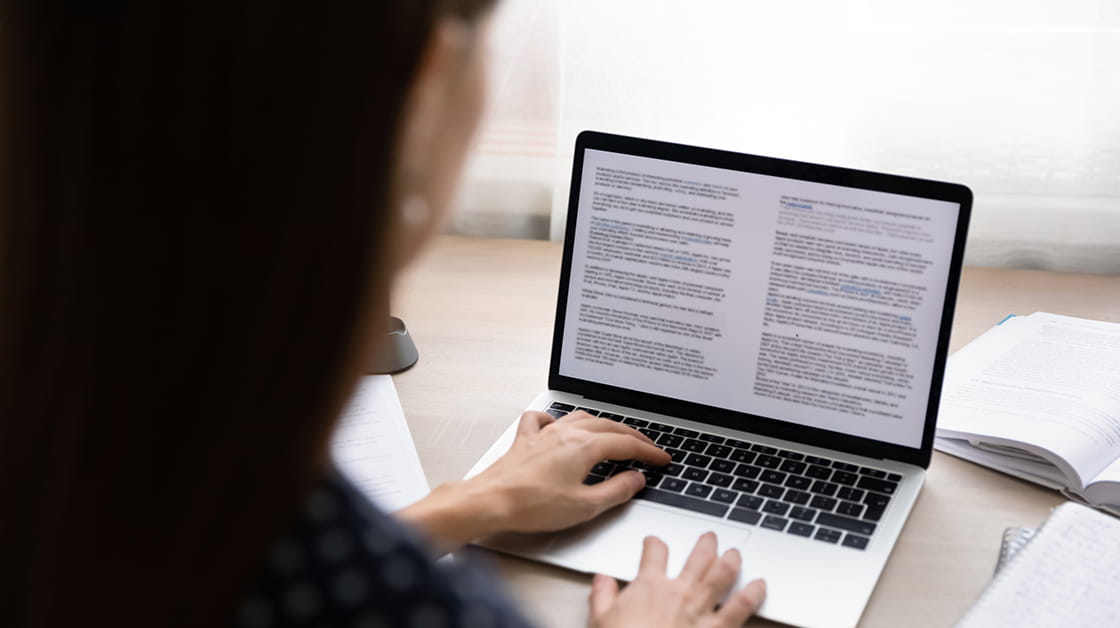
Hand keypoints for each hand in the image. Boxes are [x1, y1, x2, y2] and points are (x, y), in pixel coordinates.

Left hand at [472, 410, 670, 530]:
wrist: (491, 501)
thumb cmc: (532, 505)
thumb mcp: (585, 506)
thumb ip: (616, 491)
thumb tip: (636, 479)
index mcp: (584, 446)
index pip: (626, 444)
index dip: (648, 452)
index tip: (662, 459)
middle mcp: (566, 433)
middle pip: (609, 426)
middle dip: (633, 436)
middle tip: (648, 448)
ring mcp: (544, 433)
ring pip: (581, 418)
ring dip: (603, 425)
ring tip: (614, 434)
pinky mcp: (526, 440)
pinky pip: (544, 419)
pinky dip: (557, 419)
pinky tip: (559, 425)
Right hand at [589, 533, 766, 627]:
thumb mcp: (600, 620)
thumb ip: (602, 596)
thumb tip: (602, 580)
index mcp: (649, 586)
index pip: (653, 553)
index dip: (654, 544)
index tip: (654, 543)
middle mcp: (679, 592)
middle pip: (696, 558)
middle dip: (705, 545)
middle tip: (711, 537)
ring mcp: (700, 610)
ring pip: (721, 576)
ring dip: (730, 561)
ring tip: (736, 553)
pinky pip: (739, 608)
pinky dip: (752, 595)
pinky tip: (761, 586)